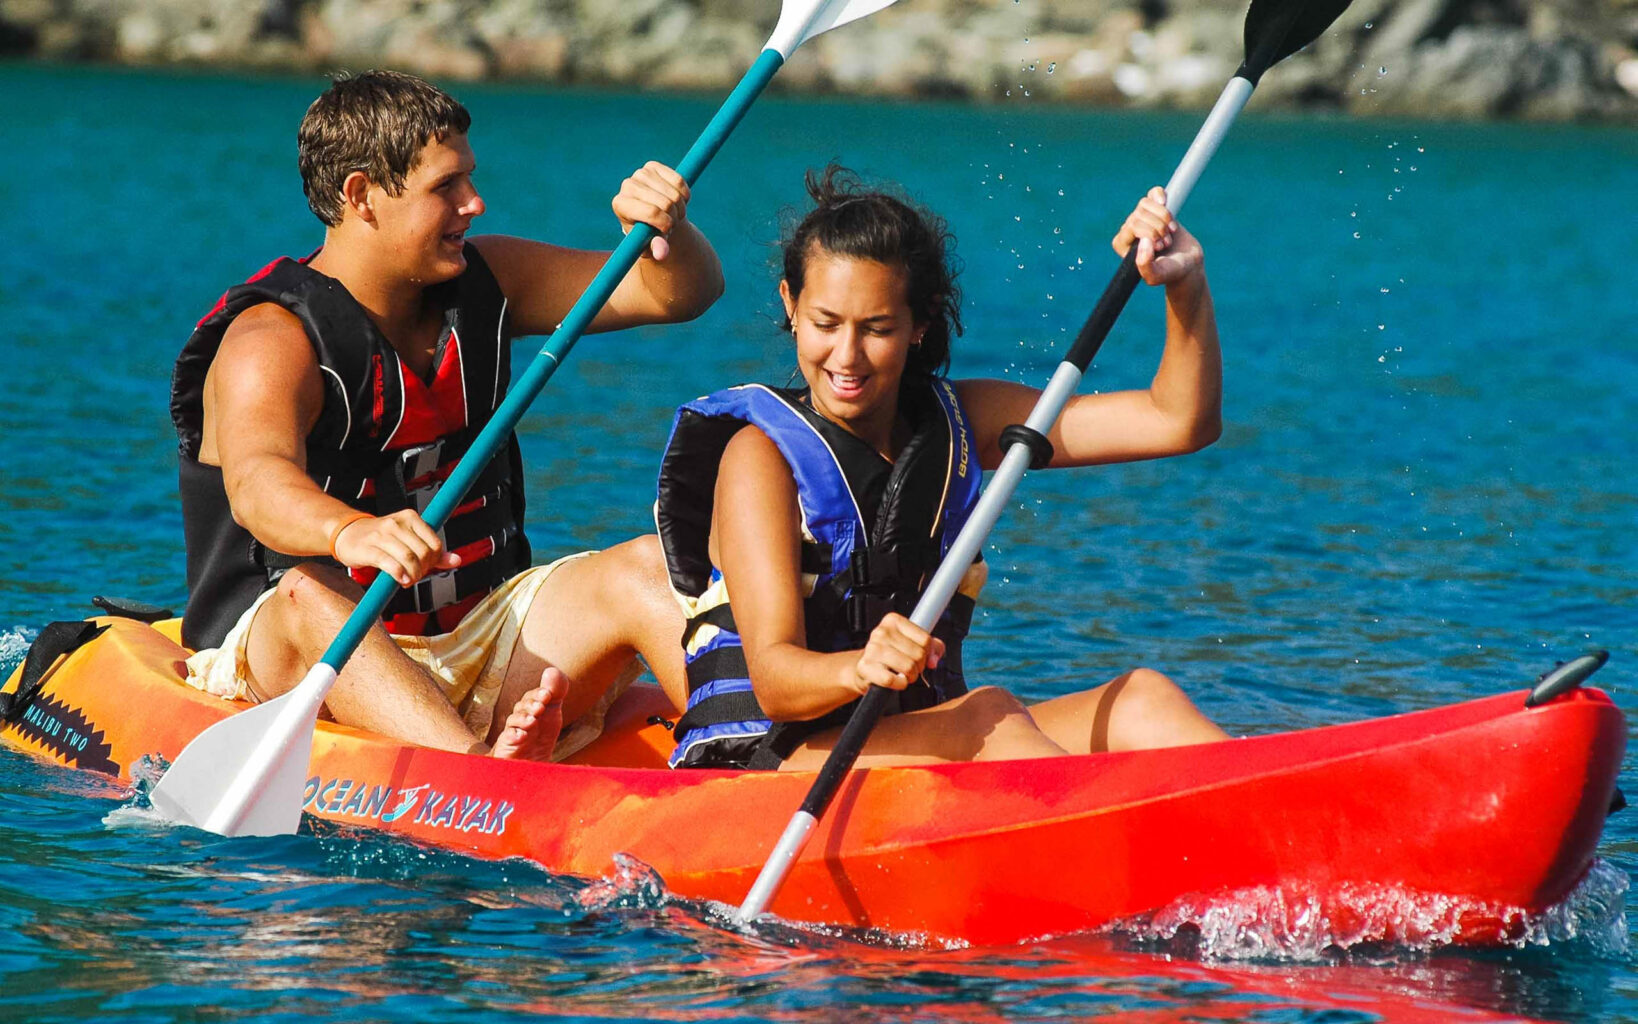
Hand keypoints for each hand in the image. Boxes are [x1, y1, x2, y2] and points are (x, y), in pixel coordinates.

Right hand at [331, 509, 459, 586]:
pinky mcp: (368, 548)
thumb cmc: (382, 538)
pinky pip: (388, 562)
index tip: (426, 568)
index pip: (435, 544)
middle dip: (423, 570)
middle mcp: (397, 523)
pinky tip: (400, 579)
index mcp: (410, 518)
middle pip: (423, 553)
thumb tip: (457, 561)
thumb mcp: (408, 539)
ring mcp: (381, 535)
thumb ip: (432, 550)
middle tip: (415, 577)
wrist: (347, 533)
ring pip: (408, 558)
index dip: (434, 562)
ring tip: (408, 580)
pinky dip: (398, 573)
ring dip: (412, 575)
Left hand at [612, 161, 690, 261]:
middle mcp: (627, 185)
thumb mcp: (650, 246)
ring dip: (680, 208)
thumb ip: (656, 249)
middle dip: (674, 218)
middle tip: (671, 224)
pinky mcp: (653, 166)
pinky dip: (684, 195)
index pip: (651, 212)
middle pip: (665, 203)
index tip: (668, 231)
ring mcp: (640, 174)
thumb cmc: (647, 235)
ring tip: (674, 215)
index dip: (666, 224)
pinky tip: (678, 201)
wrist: (651, 218)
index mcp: (620, 205)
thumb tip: (662, 253)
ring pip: (674, 193)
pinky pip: (679, 181)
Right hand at [850, 613, 945, 693]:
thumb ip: (932, 648)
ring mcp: (872, 649)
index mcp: (894, 621)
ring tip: (903, 674)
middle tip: (910, 668)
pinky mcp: (866, 666)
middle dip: (919, 667)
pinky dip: (899, 684)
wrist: (866, 666)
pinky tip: (895, 680)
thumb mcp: (912, 643)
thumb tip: (933, 661)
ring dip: (910, 677)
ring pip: (908, 667)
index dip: (927, 654)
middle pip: (918, 654)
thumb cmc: (891, 654)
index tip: (918, 657)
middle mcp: (882, 632)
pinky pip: (892, 680)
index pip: (926, 640)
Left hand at [1111, 186, 1203, 286]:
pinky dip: (1161, 197)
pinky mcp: (1155, 209)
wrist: (1188, 264)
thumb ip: (1144, 265)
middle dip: (1159, 228)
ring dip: (1164, 217)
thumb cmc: (1169, 272)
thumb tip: (1143, 241)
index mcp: (1121, 244)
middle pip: (1140, 214)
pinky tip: (1168, 204)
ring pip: (1146, 203)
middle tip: (1166, 243)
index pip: (1132, 226)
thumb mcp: (1155, 276)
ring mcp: (1141, 217)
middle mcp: (1128, 229)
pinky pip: (1153, 193)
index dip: (1150, 233)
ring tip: (1169, 233)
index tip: (1160, 247)